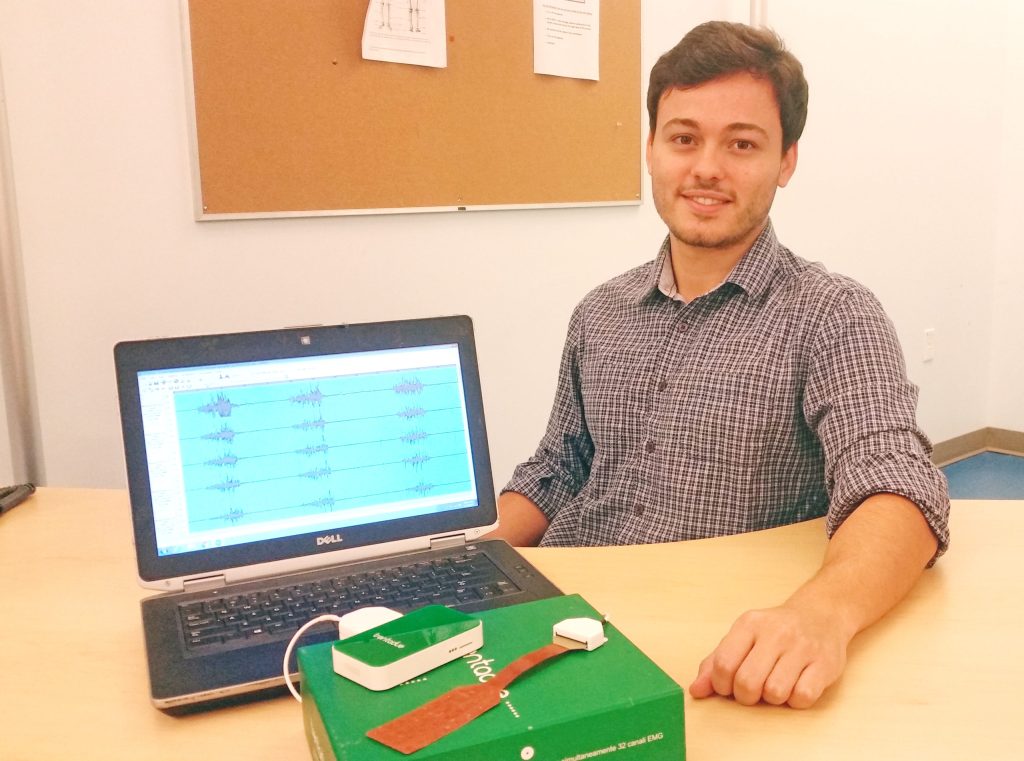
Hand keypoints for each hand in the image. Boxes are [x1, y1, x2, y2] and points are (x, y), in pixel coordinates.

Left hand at [688, 602, 850, 708]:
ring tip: (776, 684)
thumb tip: (696, 690)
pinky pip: (803, 697)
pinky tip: (796, 686)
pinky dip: (796, 700)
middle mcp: (775, 633)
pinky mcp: (825, 664)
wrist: (821, 614)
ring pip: (775, 693)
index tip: (729, 686)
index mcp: (749, 624)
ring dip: (772, 699)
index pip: (723, 663)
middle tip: (754, 690)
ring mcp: (802, 648)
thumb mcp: (742, 637)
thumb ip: (715, 662)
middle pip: (747, 682)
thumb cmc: (775, 632)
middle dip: (746, 696)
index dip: (721, 685)